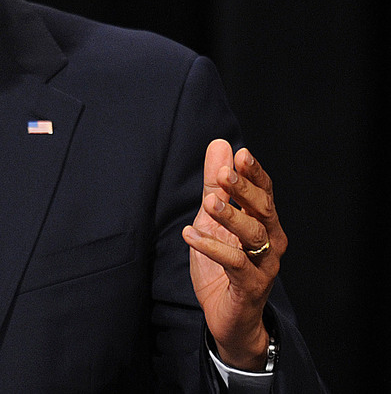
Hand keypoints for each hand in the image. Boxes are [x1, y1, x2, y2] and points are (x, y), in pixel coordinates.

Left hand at [182, 139, 286, 370]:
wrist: (227, 315)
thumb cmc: (222, 263)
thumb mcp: (211, 219)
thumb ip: (215, 185)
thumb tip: (220, 145)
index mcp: (264, 221)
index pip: (264, 192)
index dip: (254, 173)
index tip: (241, 154)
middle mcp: (271, 241)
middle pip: (263, 210)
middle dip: (244, 190)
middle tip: (223, 175)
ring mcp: (264, 265)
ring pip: (253, 235)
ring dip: (231, 216)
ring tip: (208, 202)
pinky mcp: (251, 286)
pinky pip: (235, 263)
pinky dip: (212, 247)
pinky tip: (190, 235)